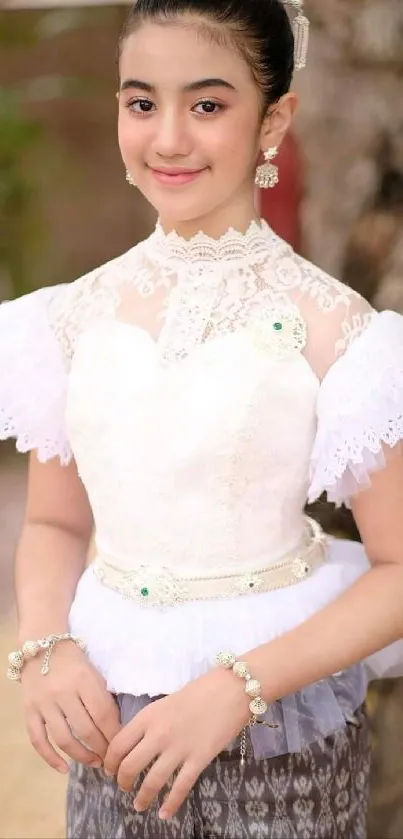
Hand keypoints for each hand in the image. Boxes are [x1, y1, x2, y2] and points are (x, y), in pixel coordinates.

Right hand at [20, 641, 120, 773]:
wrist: (42, 646)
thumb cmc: (75, 662)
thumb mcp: (94, 673)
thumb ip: (104, 698)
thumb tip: (119, 729)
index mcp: (84, 680)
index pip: (103, 715)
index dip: (115, 735)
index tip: (123, 747)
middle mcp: (63, 692)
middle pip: (86, 730)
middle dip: (102, 749)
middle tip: (112, 760)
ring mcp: (44, 703)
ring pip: (64, 739)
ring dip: (82, 756)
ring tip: (95, 763)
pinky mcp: (29, 711)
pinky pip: (38, 740)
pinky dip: (50, 758)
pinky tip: (63, 769)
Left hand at [104, 668, 248, 820]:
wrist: (230, 689)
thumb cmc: (199, 692)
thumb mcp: (166, 703)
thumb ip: (150, 723)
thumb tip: (138, 744)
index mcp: (148, 716)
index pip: (118, 745)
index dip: (110, 762)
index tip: (110, 770)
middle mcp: (158, 734)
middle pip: (130, 766)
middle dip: (123, 782)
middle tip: (124, 787)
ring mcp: (179, 749)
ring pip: (152, 782)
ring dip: (143, 797)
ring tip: (139, 805)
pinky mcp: (199, 760)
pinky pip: (180, 788)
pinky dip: (171, 804)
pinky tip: (165, 814)